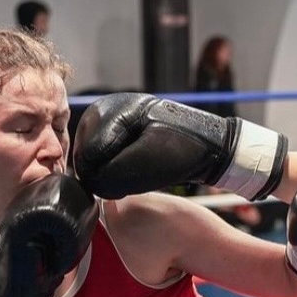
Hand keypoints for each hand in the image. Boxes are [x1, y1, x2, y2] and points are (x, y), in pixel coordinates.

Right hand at [73, 92, 286, 200]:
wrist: (211, 145)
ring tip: (135, 178)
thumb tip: (91, 185)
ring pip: (94, 160)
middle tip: (130, 183)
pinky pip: (105, 159)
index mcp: (108, 110)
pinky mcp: (118, 133)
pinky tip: (134, 174)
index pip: (87, 155)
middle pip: (86, 156)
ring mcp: (110, 121)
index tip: (127, 184)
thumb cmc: (183, 151)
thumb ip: (111, 175)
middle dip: (104, 174)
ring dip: (110, 174)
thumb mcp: (146, 163)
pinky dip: (116, 170)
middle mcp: (103, 110)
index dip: (103, 177)